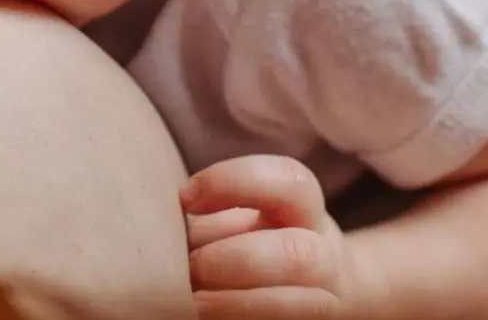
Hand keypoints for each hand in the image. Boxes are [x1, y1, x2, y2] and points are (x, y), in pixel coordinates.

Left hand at [182, 156, 380, 318]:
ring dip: (240, 304)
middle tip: (192, 267)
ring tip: (195, 304)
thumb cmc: (253, 249)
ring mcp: (327, 302)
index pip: (289, 181)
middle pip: (299, 253)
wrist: (305, 295)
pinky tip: (205, 318)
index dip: (234, 182)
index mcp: (303, 212)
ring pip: (309, 306)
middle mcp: (325, 257)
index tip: (186, 197)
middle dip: (237, 260)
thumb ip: (210, 221)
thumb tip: (161, 223)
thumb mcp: (238, 225)